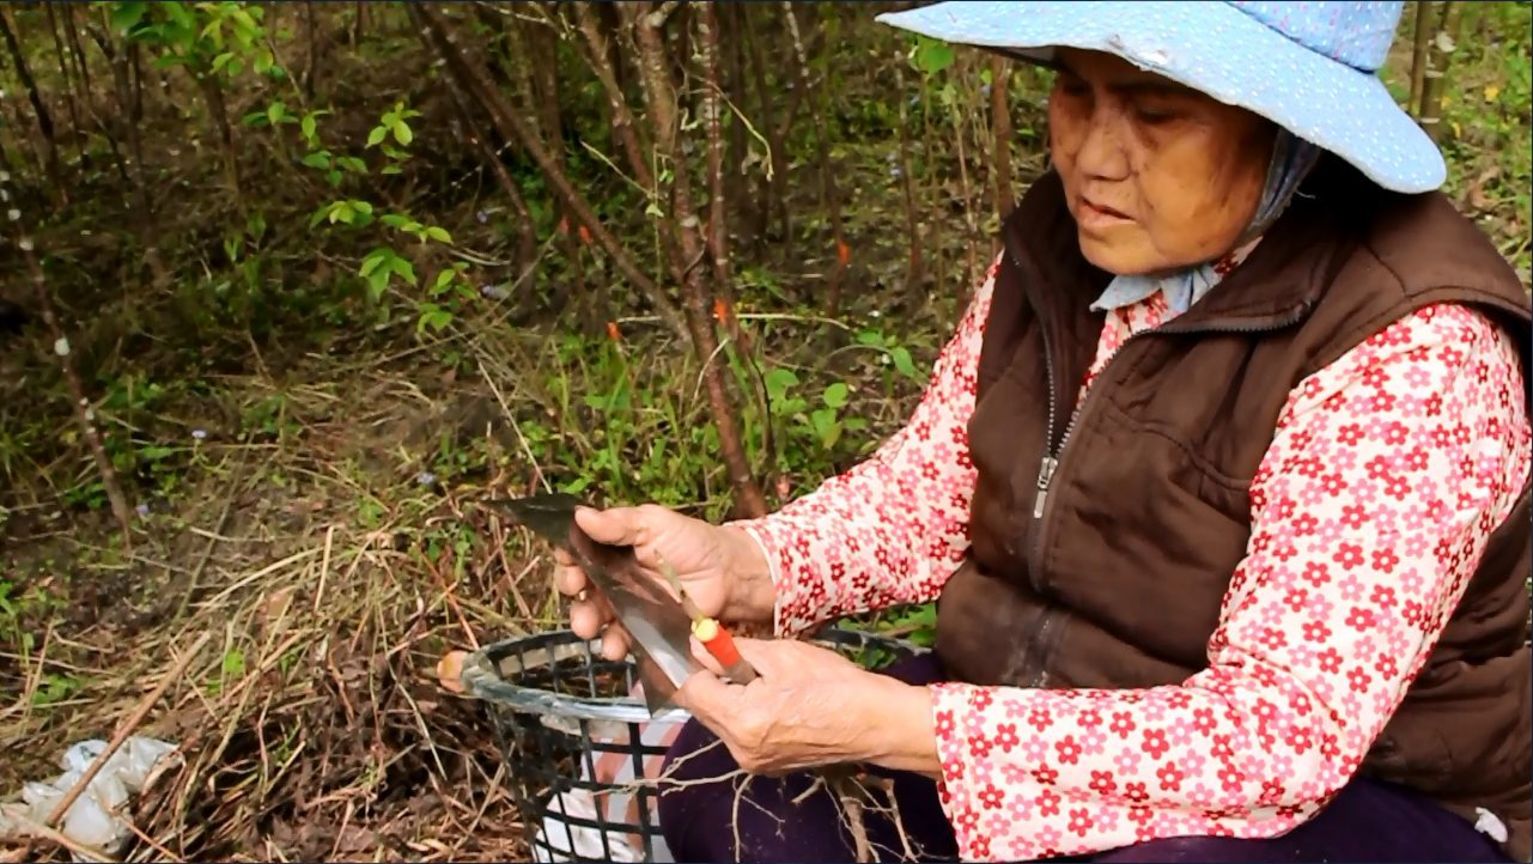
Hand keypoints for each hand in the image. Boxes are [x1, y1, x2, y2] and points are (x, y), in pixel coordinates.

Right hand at [552, 504, 775, 660]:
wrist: (729, 576)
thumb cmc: (693, 543)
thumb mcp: (654, 524)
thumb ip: (618, 524)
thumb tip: (579, 515)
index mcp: (612, 548)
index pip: (578, 554)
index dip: (568, 561)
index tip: (569, 566)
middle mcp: (614, 578)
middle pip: (581, 590)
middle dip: (574, 597)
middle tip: (578, 597)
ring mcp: (627, 606)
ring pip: (596, 617)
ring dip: (587, 623)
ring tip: (590, 628)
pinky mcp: (643, 630)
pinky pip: (620, 639)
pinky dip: (613, 644)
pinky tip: (615, 646)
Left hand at [675, 638, 941, 777]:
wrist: (874, 723)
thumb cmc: (831, 683)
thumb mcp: (780, 655)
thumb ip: (733, 651)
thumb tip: (697, 644)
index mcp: (741, 721)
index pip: (692, 690)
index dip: (701, 665)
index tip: (718, 649)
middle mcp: (739, 749)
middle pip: (703, 709)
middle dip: (715, 683)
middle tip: (747, 663)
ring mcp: (754, 763)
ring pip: (721, 723)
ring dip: (731, 699)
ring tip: (768, 683)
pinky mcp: (768, 767)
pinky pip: (741, 735)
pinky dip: (748, 716)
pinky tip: (778, 702)